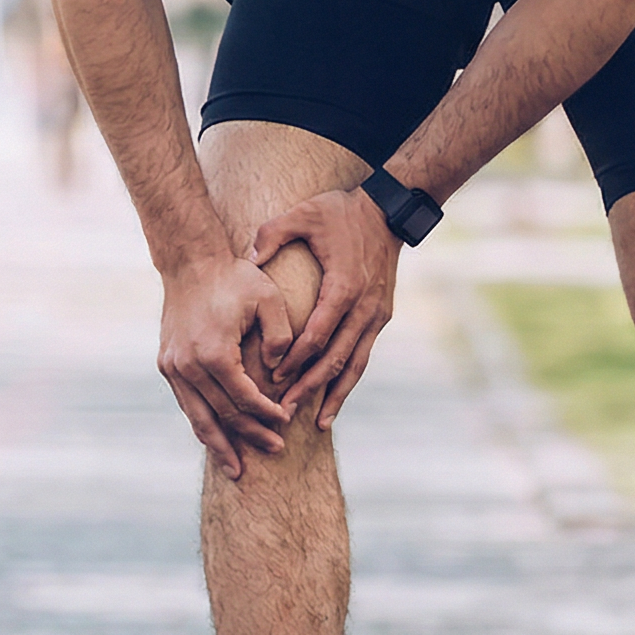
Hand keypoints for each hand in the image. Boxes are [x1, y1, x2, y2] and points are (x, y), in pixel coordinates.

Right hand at [158, 254, 295, 478]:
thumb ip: (281, 336)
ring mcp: (173, 367)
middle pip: (222, 415)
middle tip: (274, 451)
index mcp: (214, 353)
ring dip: (218, 445)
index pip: (244, 398)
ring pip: (197, 417)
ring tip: (236, 470)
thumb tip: (280, 372)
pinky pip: (187, 403)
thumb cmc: (235, 278)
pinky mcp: (167, 365)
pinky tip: (216, 439)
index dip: (267, 414)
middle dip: (249, 436)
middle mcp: (188, 366)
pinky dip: (202, 423)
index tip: (287, 422)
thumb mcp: (268, 298)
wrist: (190, 263)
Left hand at [248, 187, 402, 428]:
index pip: (317, 334)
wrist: (387, 212)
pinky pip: (362, 356)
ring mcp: (375, 316)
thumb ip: (272, 234)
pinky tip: (334, 402)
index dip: (294, 360)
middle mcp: (364, 308)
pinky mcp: (380, 318)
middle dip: (309, 388)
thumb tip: (247, 258)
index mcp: (343, 287)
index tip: (272, 378)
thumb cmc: (340, 212)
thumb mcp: (304, 214)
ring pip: (354, 365)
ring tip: (316, 423)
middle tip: (284, 412)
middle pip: (335, 359)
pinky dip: (349, 381)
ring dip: (334, 395)